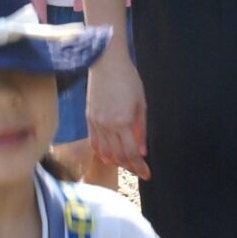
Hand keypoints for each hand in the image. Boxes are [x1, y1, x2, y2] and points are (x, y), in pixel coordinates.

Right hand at [86, 52, 150, 178]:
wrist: (106, 63)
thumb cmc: (128, 79)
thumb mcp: (141, 103)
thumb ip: (141, 129)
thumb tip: (142, 151)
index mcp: (123, 121)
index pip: (132, 153)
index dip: (140, 166)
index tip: (147, 175)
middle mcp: (107, 125)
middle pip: (119, 156)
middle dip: (131, 167)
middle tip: (140, 172)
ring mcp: (96, 122)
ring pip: (105, 152)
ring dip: (117, 162)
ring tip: (127, 166)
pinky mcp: (89, 118)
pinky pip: (94, 142)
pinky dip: (102, 153)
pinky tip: (109, 158)